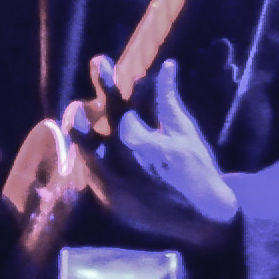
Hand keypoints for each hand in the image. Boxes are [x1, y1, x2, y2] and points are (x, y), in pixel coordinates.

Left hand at [65, 56, 240, 248]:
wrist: (202, 217)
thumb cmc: (197, 168)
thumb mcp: (184, 131)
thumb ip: (168, 99)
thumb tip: (167, 66)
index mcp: (137, 138)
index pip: (117, 103)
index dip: (107, 81)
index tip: (98, 61)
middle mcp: (118, 159)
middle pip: (92, 126)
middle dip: (83, 109)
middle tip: (78, 101)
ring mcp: (109, 181)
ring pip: (84, 150)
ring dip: (80, 133)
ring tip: (75, 116)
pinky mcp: (108, 197)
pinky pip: (90, 173)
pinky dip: (88, 158)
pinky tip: (86, 147)